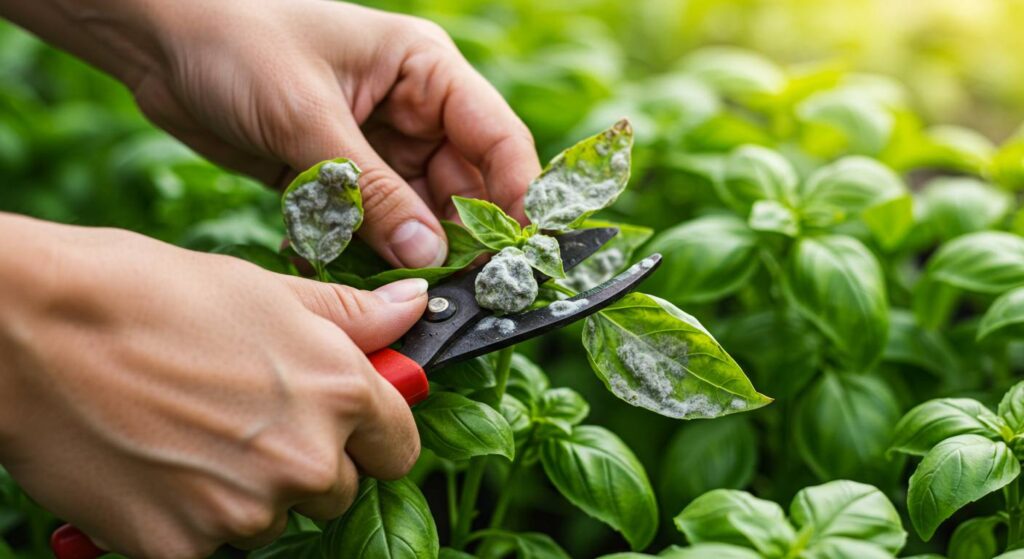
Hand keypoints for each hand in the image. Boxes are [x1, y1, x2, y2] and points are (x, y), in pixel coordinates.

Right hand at [0, 215, 426, 558]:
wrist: (31, 326)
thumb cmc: (149, 294)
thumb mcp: (264, 292)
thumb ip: (351, 317)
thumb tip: (413, 309)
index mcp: (340, 390)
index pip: (399, 448)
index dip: (370, 437)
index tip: (341, 429)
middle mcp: (307, 457)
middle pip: (335, 490)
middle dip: (302, 464)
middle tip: (240, 421)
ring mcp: (245, 510)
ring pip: (271, 520)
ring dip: (243, 493)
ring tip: (186, 435)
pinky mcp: (182, 549)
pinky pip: (208, 547)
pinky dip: (184, 520)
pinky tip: (152, 469)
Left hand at [127, 0, 540, 267]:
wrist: (156, 45)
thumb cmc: (237, 47)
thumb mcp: (309, 119)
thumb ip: (372, 192)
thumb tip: (428, 257)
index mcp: (425, 72)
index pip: (496, 139)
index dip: (518, 199)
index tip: (522, 257)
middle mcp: (413, 112)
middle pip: (464, 189)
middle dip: (461, 241)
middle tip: (460, 295)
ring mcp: (378, 149)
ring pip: (418, 217)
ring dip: (408, 257)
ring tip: (400, 295)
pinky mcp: (341, 180)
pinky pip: (372, 229)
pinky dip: (365, 255)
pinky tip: (353, 278)